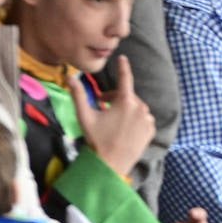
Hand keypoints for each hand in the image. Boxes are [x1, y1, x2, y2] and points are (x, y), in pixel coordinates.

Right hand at [70, 55, 153, 178]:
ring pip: (135, 108)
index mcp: (125, 101)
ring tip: (112, 120)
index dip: (123, 67)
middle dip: (115, 99)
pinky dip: (135, 120)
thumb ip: (78, 95)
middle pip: (127, 97)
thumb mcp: (85, 116)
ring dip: (125, 110)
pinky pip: (143, 119)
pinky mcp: (151, 130)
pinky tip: (123, 130)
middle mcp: (140, 108)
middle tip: (101, 106)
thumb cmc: (96, 139)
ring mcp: (148, 120)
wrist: (110, 164)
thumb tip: (70, 77)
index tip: (123, 58)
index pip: (125, 78)